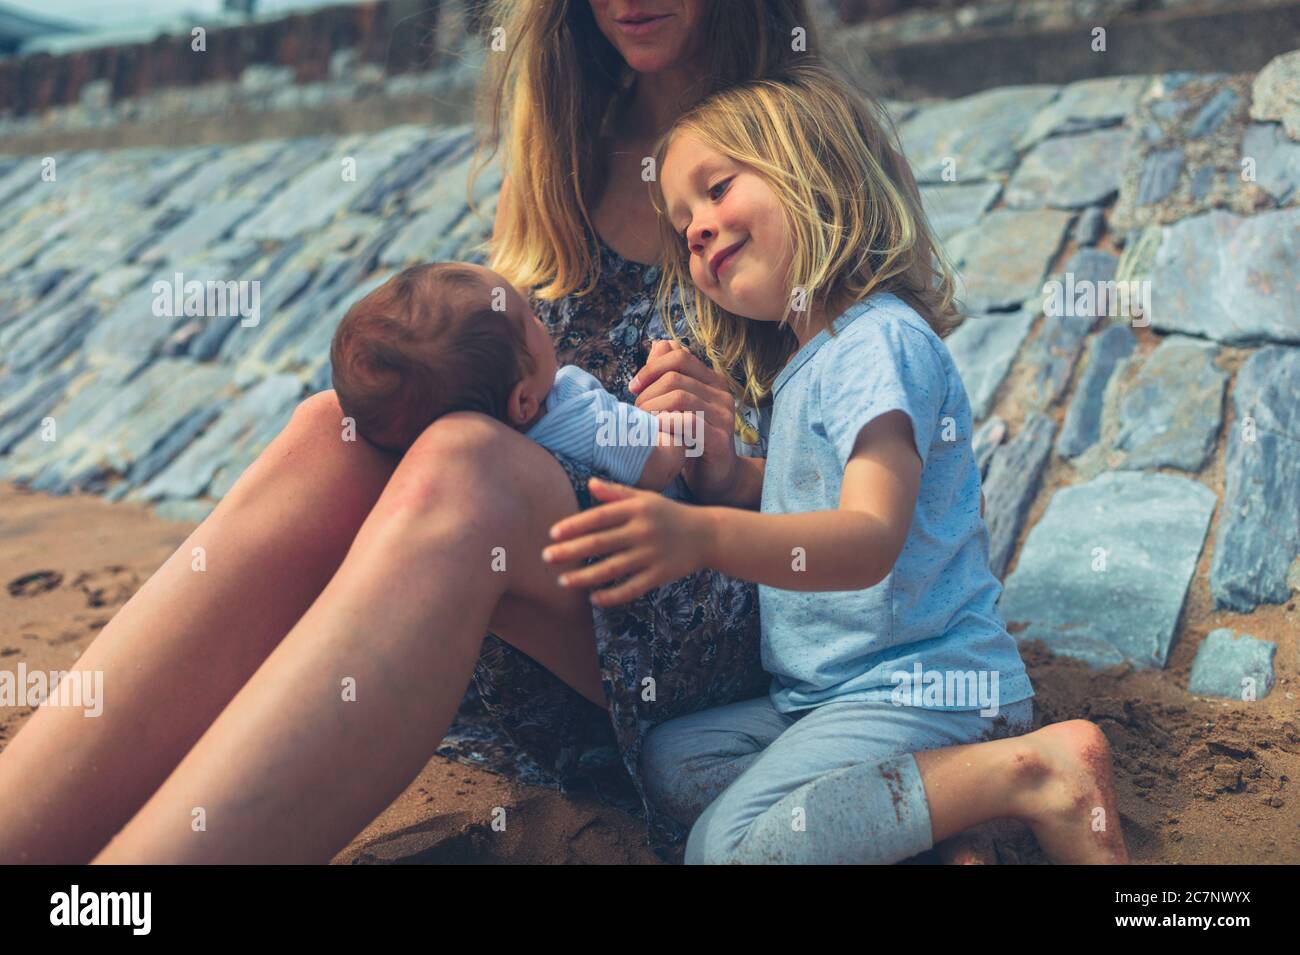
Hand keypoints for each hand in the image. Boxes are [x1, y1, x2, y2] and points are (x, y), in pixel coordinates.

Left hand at [542, 477, 710, 605]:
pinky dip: (612, 595)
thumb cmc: (669, 514)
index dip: (575, 525)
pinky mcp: (661, 574)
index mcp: (637, 509)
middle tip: (546, 557)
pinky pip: (632, 587)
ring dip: (585, 577)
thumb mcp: (645, 498)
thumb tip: (589, 483)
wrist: (708, 534)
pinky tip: (593, 599)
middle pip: (600, 542)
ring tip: (563, 581)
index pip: (599, 517)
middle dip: (571, 551)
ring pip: (612, 568)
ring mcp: (652, 554)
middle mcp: (643, 530)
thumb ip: (617, 493)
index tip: (552, 534)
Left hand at [629, 339, 740, 502]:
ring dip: (652, 411)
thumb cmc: (691, 441)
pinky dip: (666, 425)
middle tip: (637, 414)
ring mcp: (724, 417)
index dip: (651, 368)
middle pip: (675, 378)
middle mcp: (722, 394)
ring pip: (679, 398)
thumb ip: (669, 375)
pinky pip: (689, 423)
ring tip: (644, 425)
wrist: (716, 479)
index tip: (634, 388)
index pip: (680, 356)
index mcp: (712, 381)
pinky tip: (657, 434)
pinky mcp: (720, 440)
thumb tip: (659, 344)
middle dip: (647, 394)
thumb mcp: (678, 405)